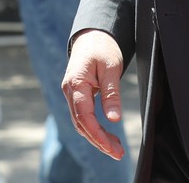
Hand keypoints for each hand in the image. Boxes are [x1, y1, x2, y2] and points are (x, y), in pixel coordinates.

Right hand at [61, 29, 126, 159]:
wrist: (92, 34)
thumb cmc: (102, 47)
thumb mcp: (111, 67)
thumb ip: (111, 93)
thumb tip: (113, 119)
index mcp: (76, 82)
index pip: (84, 116)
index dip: (98, 135)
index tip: (112, 148)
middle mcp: (70, 90)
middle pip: (81, 124)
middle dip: (99, 141)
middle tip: (118, 154)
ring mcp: (71, 93)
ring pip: (80, 122)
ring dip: (96, 137)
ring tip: (116, 148)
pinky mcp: (76, 95)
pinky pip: (82, 116)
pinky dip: (93, 128)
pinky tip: (106, 135)